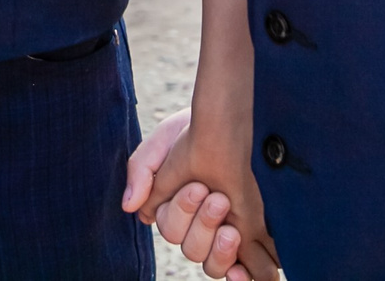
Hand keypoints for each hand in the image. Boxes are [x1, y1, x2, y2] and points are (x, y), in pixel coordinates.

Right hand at [125, 108, 275, 278]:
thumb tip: (131, 207)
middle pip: (191, 248)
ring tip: (232, 230)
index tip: (199, 186)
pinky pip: (245, 271)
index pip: (171, 228)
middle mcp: (198, 226)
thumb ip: (142, 169)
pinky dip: (241, 275)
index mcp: (174, 207)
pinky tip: (243, 272)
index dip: (182, 211)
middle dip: (203, 225)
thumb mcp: (166, 138)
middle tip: (220, 199)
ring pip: (212, 265)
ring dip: (220, 252)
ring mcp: (225, 234)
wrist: (242, 119)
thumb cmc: (197, 127)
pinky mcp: (253, 239)